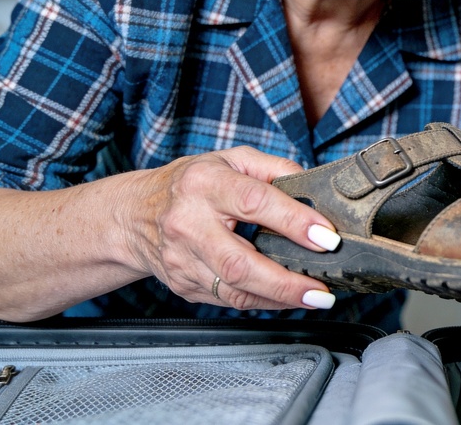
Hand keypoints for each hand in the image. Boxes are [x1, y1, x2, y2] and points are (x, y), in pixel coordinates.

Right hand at [118, 146, 339, 310]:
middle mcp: (188, 222)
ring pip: (233, 289)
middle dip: (286, 281)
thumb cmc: (191, 183)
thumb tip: (314, 187)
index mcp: (204, 183)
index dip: (294, 221)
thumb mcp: (231, 159)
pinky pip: (228, 300)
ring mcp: (182, 259)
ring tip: (314, 298)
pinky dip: (262, 302)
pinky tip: (286, 299)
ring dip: (279, 299)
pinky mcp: (182, 284)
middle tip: (322, 290)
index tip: (327, 237)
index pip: (254, 202)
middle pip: (239, 262)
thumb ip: (274, 169)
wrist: (133, 215)